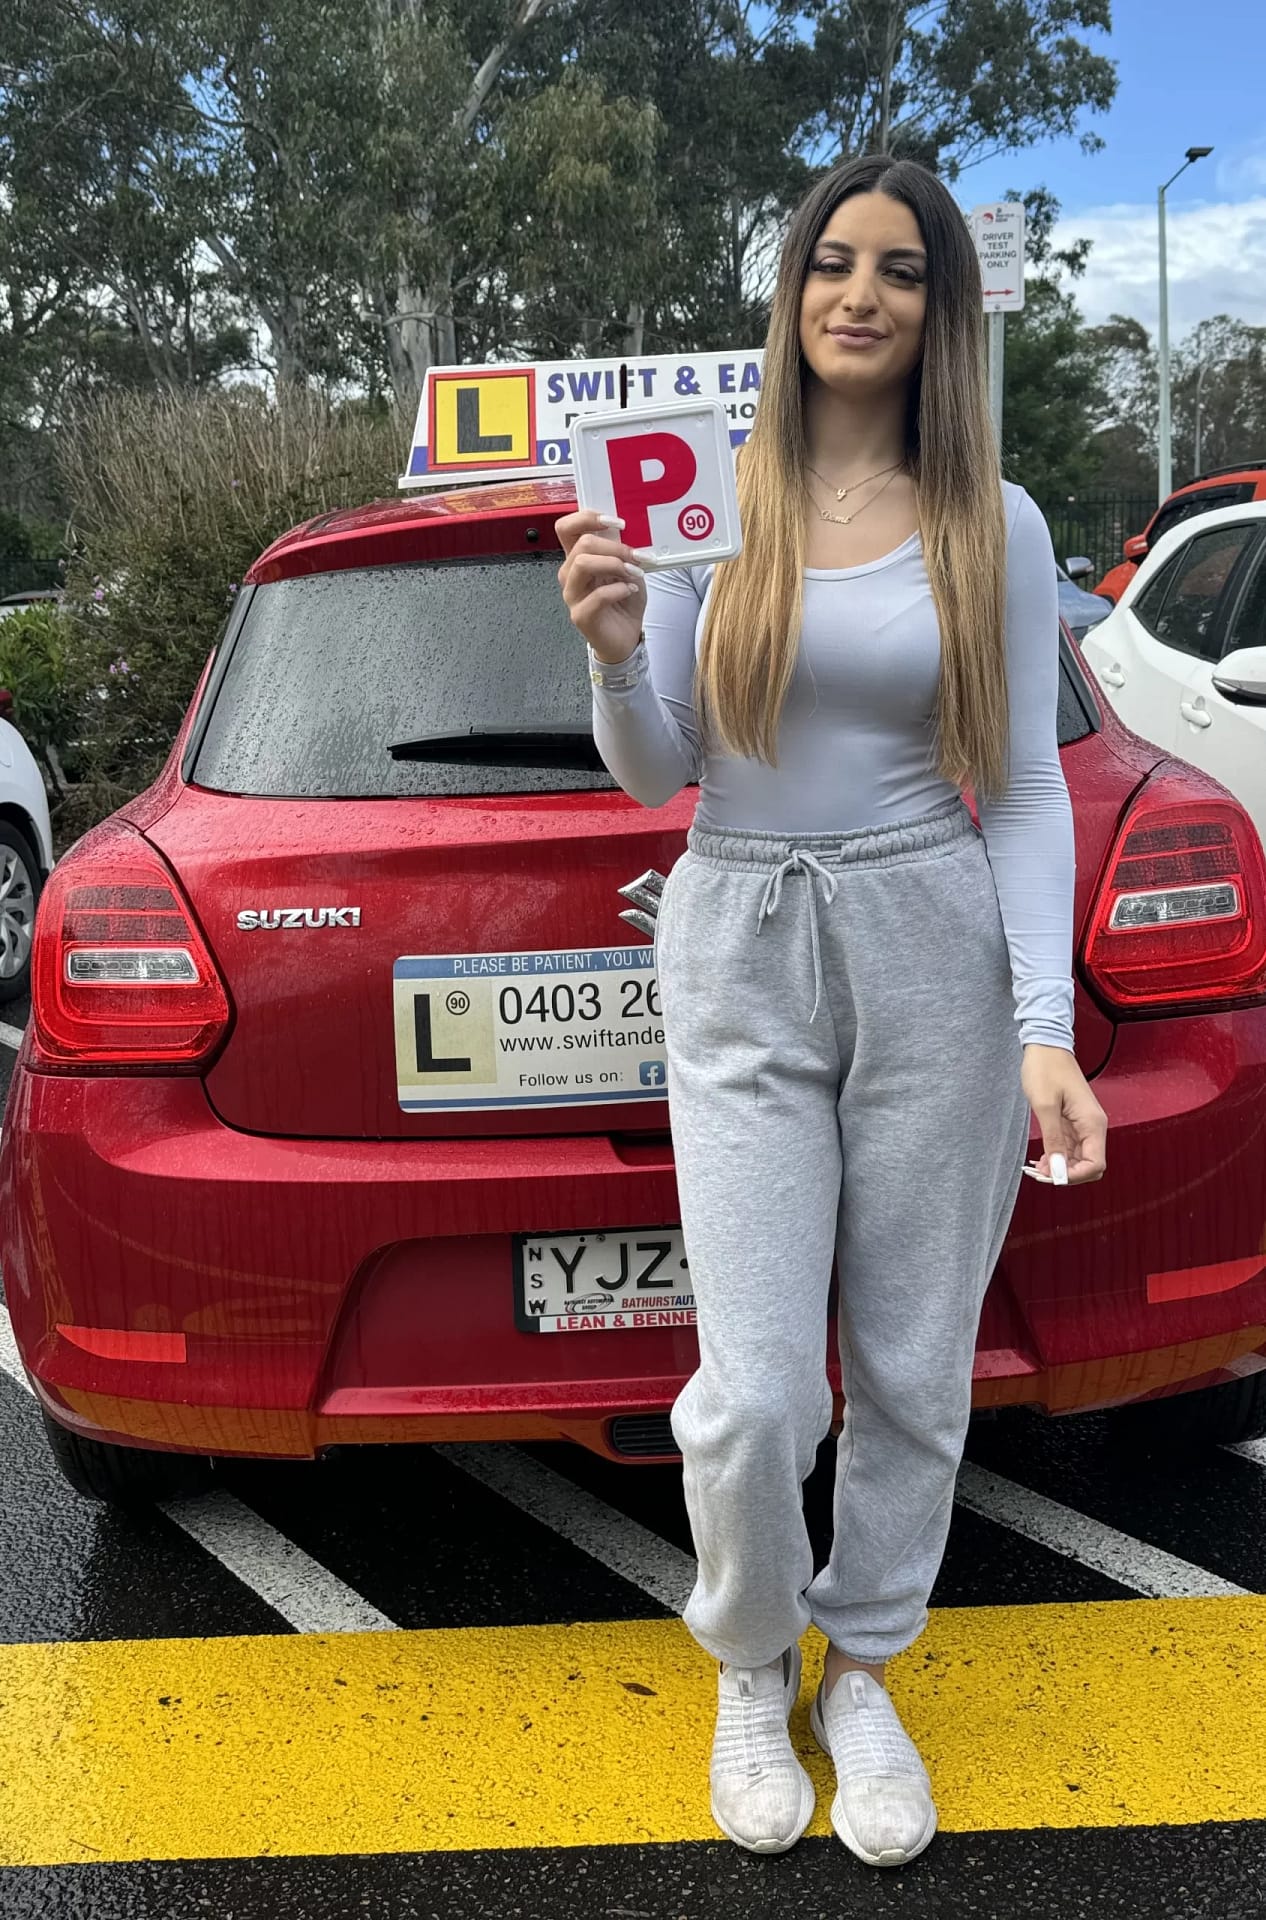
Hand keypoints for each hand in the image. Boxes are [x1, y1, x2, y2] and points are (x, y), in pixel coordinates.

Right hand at [556, 509, 647, 662]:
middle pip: (581, 544)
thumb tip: (629, 529)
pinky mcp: (580, 615)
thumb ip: (622, 549)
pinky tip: (629, 590)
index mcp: (578, 558)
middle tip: (637, 555)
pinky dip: (618, 589)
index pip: (566, 527)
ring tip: (634, 573)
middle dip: (614, 547)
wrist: (626, 635)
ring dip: (615, 564)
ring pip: (583, 564)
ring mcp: (572, 595)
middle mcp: (570, 574)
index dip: (588, 517)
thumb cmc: (624, 600)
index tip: (617, 522)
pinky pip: (596, 595)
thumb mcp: (628, 567)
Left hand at [1020, 1045, 1107, 1186]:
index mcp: (1092, 1123)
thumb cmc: (1046, 1068)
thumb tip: (1058, 1169)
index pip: (1095, 1165)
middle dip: (1066, 1174)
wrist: (1046, 1046)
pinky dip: (1058, 1157)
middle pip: (1089, 1166)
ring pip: (1079, 1159)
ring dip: (1061, 1168)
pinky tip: (1042, 1158)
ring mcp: (1084, 1125)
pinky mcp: (1074, 1122)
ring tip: (1037, 1167)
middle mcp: (1093, 1126)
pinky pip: (1071, 1148)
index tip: (1051, 1176)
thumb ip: (1053, 1140)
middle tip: (1041, 1173)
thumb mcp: (1045, 1106)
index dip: (1074, 1176)